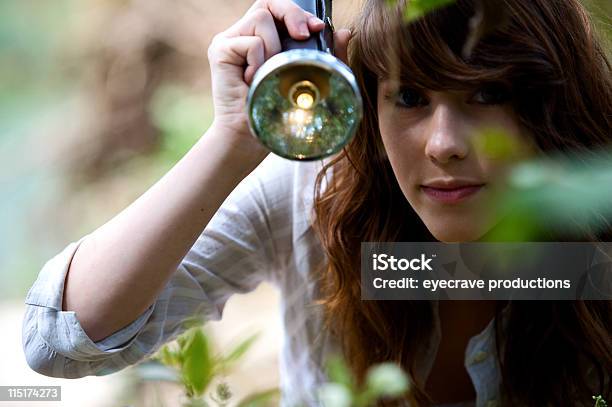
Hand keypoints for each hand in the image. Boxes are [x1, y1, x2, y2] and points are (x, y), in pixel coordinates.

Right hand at [207, 0, 350, 148]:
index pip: (277, 9)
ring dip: (274, 46)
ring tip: (269, 73)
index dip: (297, 13)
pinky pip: (249, 42)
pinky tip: (254, 80)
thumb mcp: (311, 82)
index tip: (317, 28)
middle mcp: (243, 35)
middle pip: (267, 3)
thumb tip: (346, 32)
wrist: (248, 140)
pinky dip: (259, 60)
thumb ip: (329, 57)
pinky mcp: (220, 51)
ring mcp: (229, 41)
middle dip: (291, 14)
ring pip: (260, 18)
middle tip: (304, 35)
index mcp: (262, 40)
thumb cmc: (276, 115)